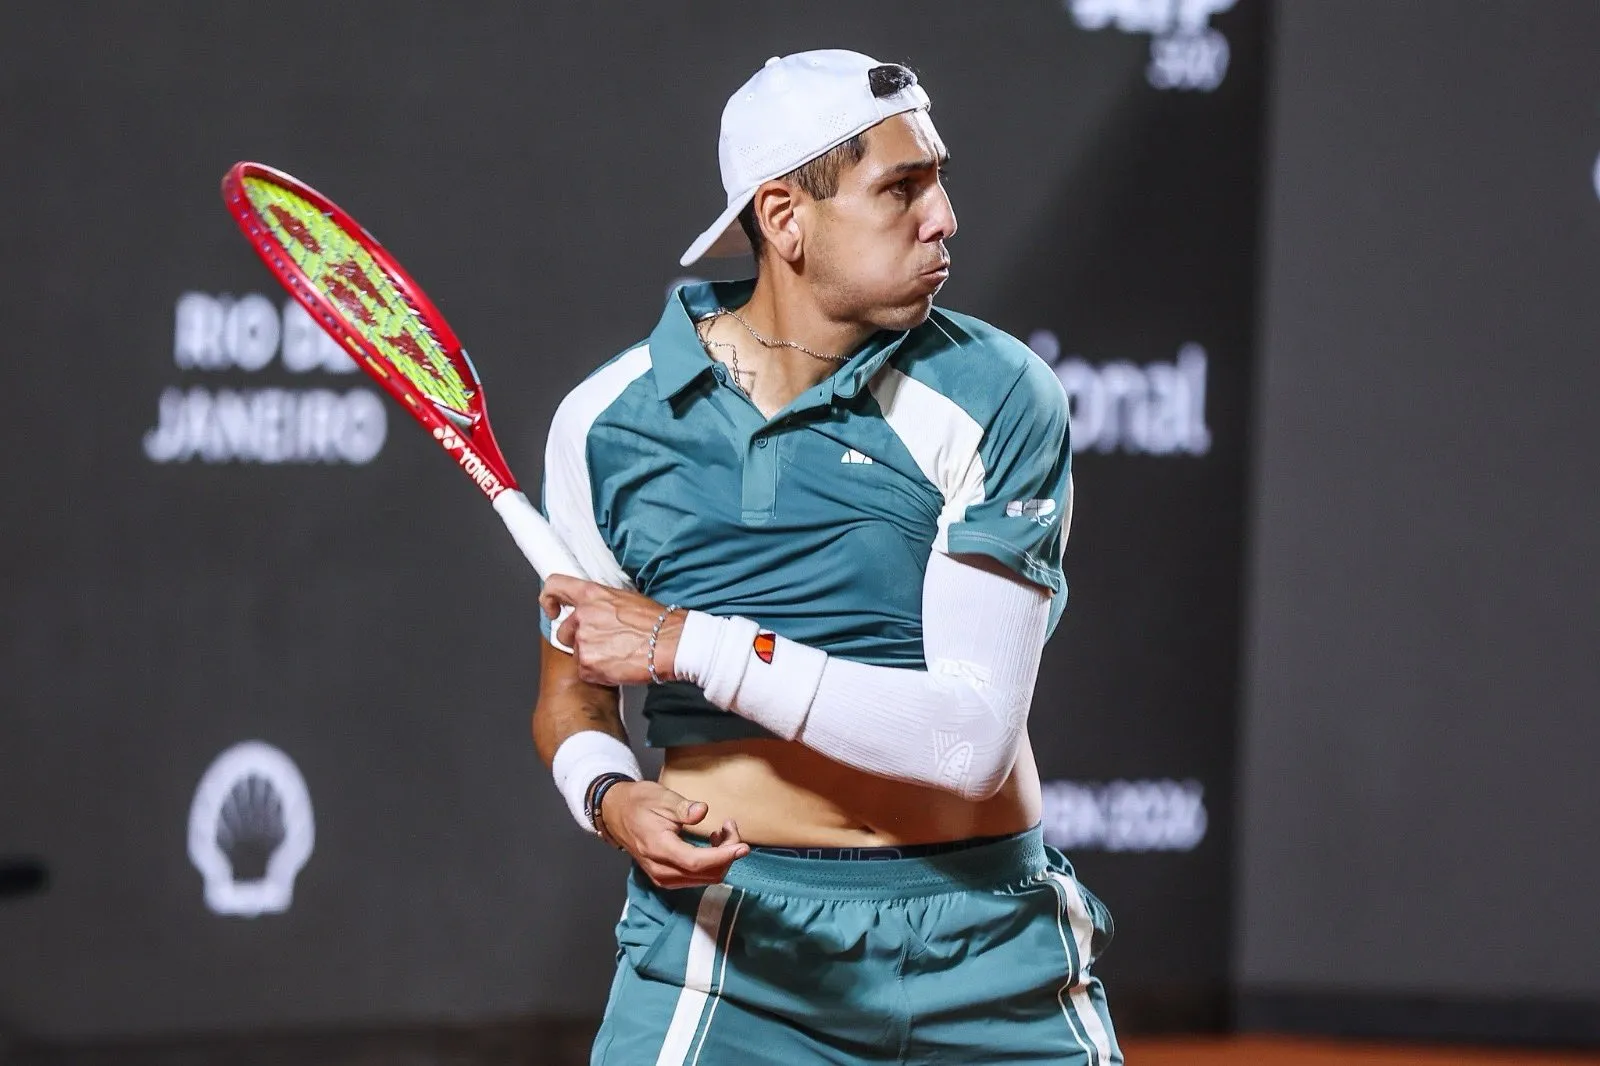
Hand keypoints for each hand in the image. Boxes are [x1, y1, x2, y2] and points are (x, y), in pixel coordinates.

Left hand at [540, 576, 683, 686]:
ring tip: (618, 655)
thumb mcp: (626, 599)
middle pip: (564, 632)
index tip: (552, 610)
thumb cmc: (657, 621)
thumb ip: (602, 604)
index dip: (548, 600)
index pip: (555, 586)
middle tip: (604, 644)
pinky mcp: (588, 664)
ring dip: (593, 657)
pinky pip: (586, 672)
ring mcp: (583, 641)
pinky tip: (618, 666)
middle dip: (579, 641)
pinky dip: (599, 674)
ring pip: (577, 654)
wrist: (671, 643)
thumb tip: (598, 611)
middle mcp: (582, 615)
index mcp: (591, 594)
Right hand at [598, 780, 747, 888]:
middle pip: (705, 874)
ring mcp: (663, 877)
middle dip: (726, 854)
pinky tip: (711, 844)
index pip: (696, 862)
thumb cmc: (639, 802)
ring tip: (722, 832)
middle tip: (730, 827)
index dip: (723, 856)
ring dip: (720, 859)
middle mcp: (661, 869)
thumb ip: (683, 808)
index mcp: (658, 848)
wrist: (616, 813)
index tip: (743, 846)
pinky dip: (710, 864)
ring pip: (704, 879)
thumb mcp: (661, 798)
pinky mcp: (666, 878)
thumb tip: (702, 811)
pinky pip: (696, 878)